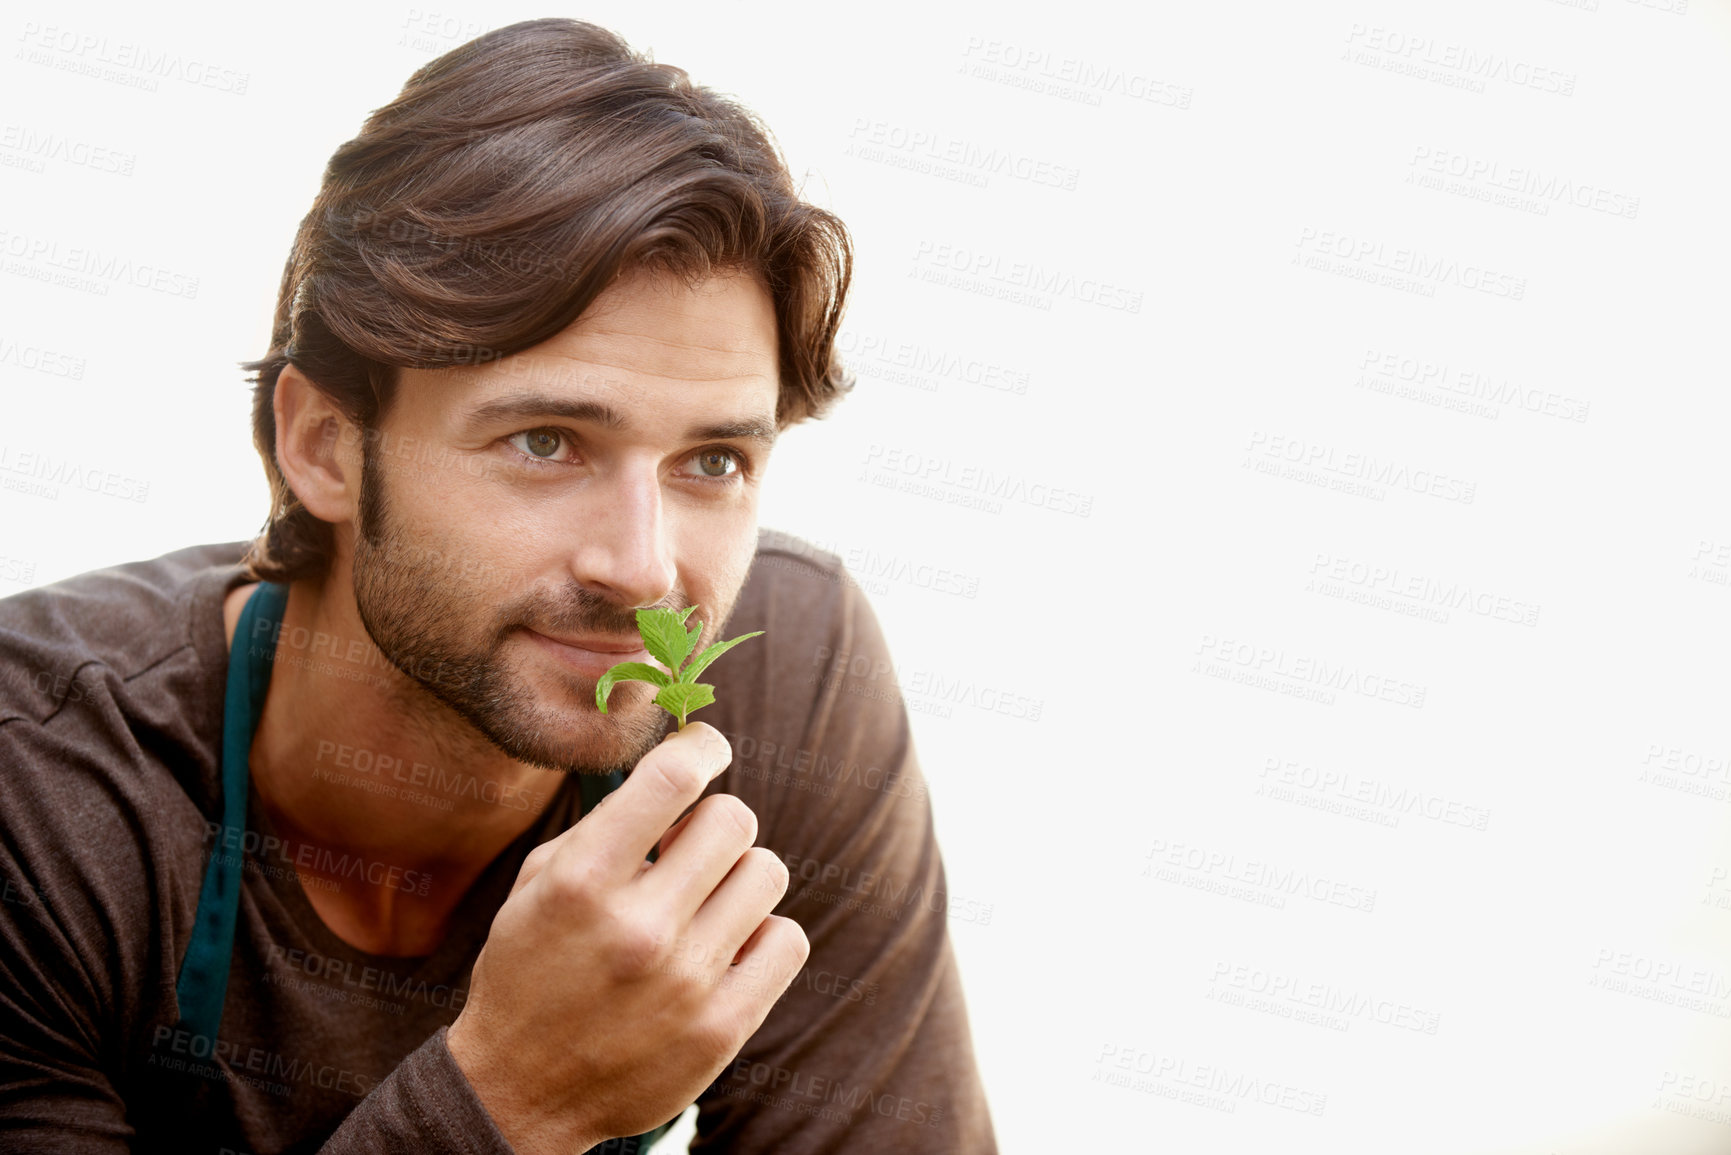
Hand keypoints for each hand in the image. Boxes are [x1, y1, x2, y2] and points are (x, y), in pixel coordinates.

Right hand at [446, 722, 808, 1152]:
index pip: (674, 777)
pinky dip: (761, 934)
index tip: (708, 747)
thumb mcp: (538, 884)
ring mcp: (687, 982)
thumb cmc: (529, 971)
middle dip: (714, 822)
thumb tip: (682, 768)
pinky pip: (786, 939)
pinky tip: (725, 946)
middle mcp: (639, 928)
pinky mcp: (722, 1028)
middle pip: (734, 820)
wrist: (519, 1095)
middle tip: (690, 848)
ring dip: (737, 877)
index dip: (704, 746)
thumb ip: (607, 824)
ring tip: (703, 902)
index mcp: (582, 882)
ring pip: (767, 873)